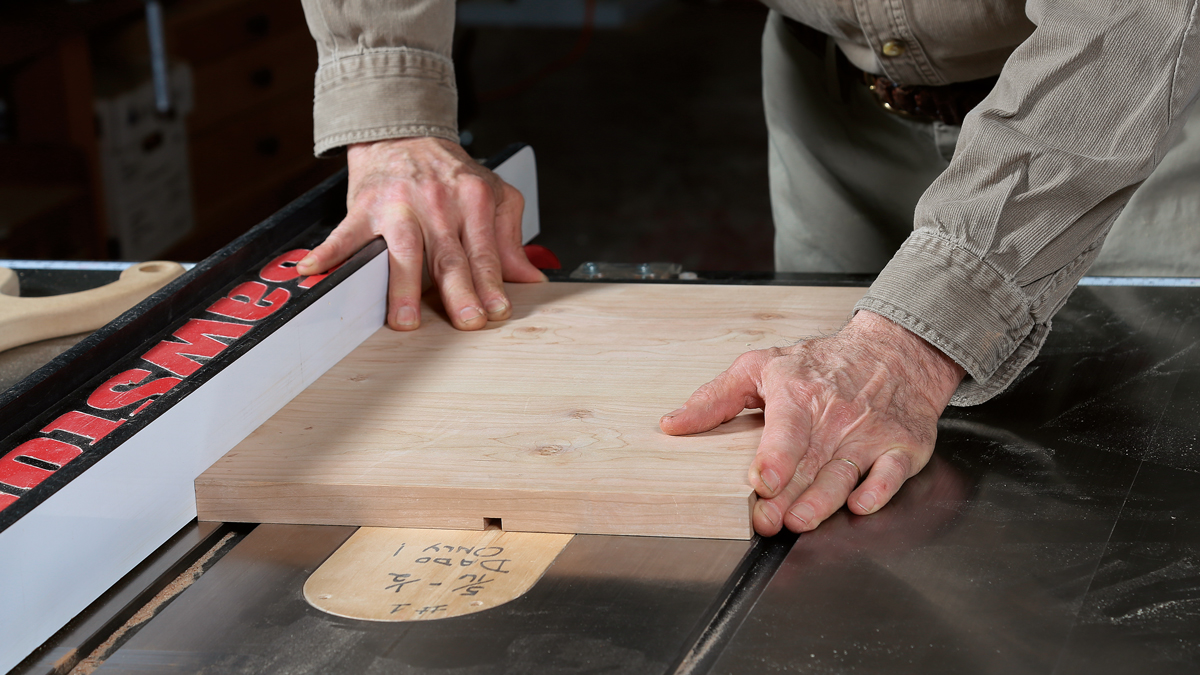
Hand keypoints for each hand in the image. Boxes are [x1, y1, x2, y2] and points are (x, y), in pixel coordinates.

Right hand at [297, 137, 545, 330]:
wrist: (404, 132)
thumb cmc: (449, 172)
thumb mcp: (492, 195)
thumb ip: (509, 239)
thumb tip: (530, 279)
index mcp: (472, 200)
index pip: (484, 251)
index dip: (491, 284)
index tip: (497, 311)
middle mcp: (437, 202)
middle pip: (449, 255)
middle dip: (459, 292)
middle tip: (467, 321)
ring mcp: (398, 205)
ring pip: (404, 250)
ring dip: (404, 287)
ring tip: (406, 319)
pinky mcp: (364, 207)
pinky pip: (345, 233)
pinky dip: (328, 252)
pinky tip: (314, 271)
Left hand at [660, 311, 964, 535]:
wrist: (895, 352)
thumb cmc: (822, 364)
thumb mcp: (761, 366)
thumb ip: (715, 398)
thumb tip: (673, 425)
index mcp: (798, 395)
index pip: (786, 430)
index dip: (775, 458)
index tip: (763, 481)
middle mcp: (835, 416)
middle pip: (809, 464)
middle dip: (788, 496)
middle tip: (767, 521)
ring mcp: (869, 434)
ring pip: (844, 474)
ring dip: (823, 500)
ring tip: (801, 521)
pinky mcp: (900, 448)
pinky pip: (891, 473)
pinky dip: (878, 489)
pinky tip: (861, 504)